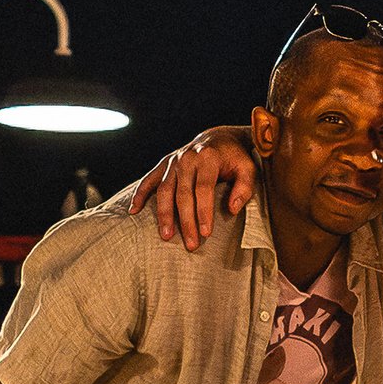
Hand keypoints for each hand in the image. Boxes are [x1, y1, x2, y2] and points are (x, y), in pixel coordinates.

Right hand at [149, 127, 258, 248]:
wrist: (219, 138)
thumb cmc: (235, 158)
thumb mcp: (248, 169)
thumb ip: (244, 188)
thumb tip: (232, 209)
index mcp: (208, 158)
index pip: (203, 189)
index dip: (204, 212)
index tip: (206, 233)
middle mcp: (187, 158)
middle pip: (183, 193)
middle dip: (186, 221)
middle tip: (191, 244)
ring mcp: (173, 161)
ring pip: (164, 190)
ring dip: (164, 214)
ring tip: (166, 235)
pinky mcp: (165, 164)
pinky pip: (149, 180)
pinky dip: (140, 194)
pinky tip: (134, 211)